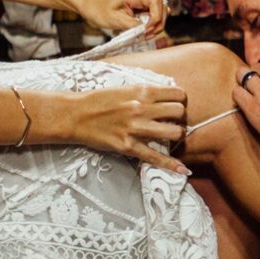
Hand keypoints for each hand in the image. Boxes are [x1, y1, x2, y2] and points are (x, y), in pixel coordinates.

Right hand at [70, 84, 189, 173]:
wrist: (75, 115)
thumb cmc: (98, 100)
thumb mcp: (124, 88)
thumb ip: (145, 92)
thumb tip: (166, 96)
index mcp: (141, 91)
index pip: (177, 93)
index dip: (180, 100)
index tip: (176, 104)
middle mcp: (141, 109)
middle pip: (179, 112)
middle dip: (180, 117)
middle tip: (174, 121)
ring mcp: (135, 129)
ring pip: (174, 132)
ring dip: (177, 134)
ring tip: (171, 135)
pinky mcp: (128, 146)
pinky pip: (155, 157)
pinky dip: (171, 165)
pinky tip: (184, 170)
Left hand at [80, 0, 168, 35]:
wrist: (88, 2)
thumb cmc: (97, 8)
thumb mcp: (115, 20)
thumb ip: (133, 25)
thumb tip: (147, 31)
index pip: (157, 3)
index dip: (157, 18)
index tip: (147, 30)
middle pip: (162, 7)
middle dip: (158, 23)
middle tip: (146, 35)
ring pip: (159, 11)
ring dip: (155, 24)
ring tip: (144, 34)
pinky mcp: (139, 3)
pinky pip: (151, 13)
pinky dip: (149, 23)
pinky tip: (141, 30)